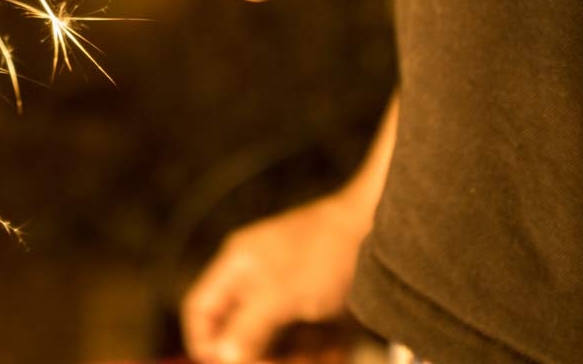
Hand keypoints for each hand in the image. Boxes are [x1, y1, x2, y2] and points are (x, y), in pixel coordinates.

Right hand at [180, 191, 373, 363]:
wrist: (382, 232)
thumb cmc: (323, 251)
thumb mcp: (279, 293)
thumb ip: (247, 327)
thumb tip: (221, 357)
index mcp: (237, 268)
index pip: (201, 309)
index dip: (204, 341)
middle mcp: (258, 284)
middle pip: (240, 335)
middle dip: (259, 356)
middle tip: (282, 363)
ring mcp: (290, 298)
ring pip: (278, 345)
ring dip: (295, 359)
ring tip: (317, 356)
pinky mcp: (320, 311)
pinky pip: (309, 344)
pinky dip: (320, 354)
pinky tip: (333, 353)